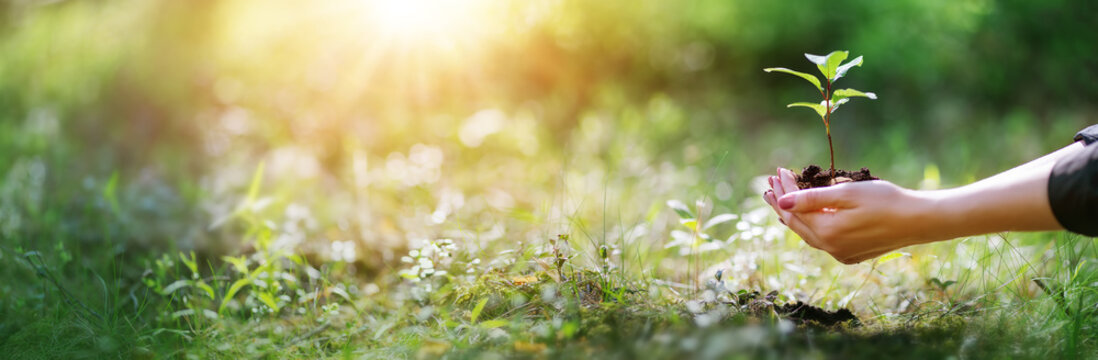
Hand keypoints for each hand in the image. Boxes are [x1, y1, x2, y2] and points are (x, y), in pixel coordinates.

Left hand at [762, 168, 936, 263]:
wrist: (919, 220)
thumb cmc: (885, 201)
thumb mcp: (847, 193)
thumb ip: (812, 198)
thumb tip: (781, 202)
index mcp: (826, 232)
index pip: (793, 208)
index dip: (783, 189)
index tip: (778, 171)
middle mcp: (829, 247)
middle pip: (796, 223)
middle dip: (781, 202)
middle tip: (769, 184)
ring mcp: (840, 253)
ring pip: (808, 233)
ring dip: (794, 214)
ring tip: (780, 199)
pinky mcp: (851, 255)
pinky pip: (822, 240)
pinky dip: (811, 225)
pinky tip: (807, 217)